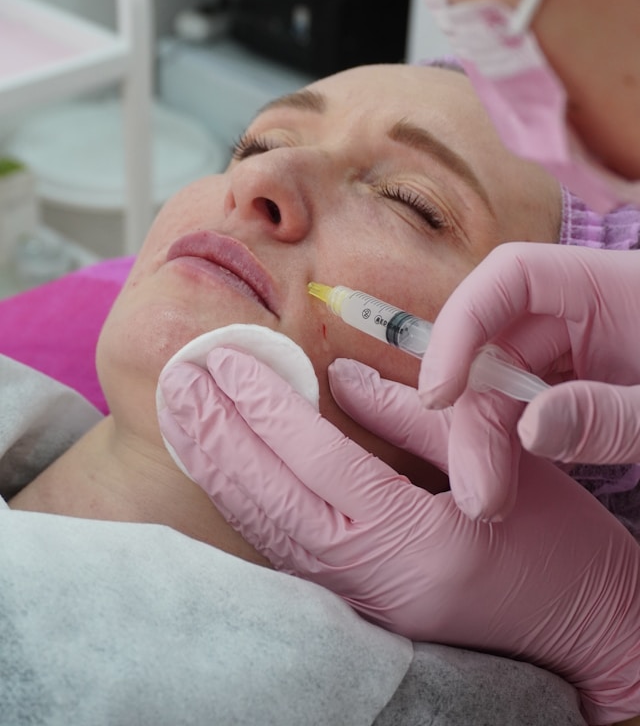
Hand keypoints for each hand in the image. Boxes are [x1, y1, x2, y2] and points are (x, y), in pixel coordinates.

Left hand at [158, 349, 639, 724]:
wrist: (587, 632)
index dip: (265, 406)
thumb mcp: (503, 458)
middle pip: (274, 498)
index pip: (318, 461)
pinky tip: (221, 470)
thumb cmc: (562, 543)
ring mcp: (363, 600)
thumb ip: (417, 416)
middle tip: (179, 379)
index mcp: (417, 538)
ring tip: (182, 417)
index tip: (225, 359)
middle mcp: (377, 577)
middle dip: (219, 435)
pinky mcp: (360, 605)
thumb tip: (344, 380)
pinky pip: (285, 552)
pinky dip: (245, 506)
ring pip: (268, 531)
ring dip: (219, 470)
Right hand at [416, 243, 639, 519]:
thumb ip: (614, 416)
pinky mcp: (584, 382)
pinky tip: (510, 484)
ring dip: (486, 437)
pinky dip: (512, 443)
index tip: (439, 392)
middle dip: (475, 412)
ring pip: (503, 378)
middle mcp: (584, 310)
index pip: (511, 277)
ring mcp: (583, 348)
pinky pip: (528, 404)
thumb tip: (528, 431)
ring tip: (491, 502)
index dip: (461, 325)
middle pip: (496, 340)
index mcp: (609, 287)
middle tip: (479, 492)